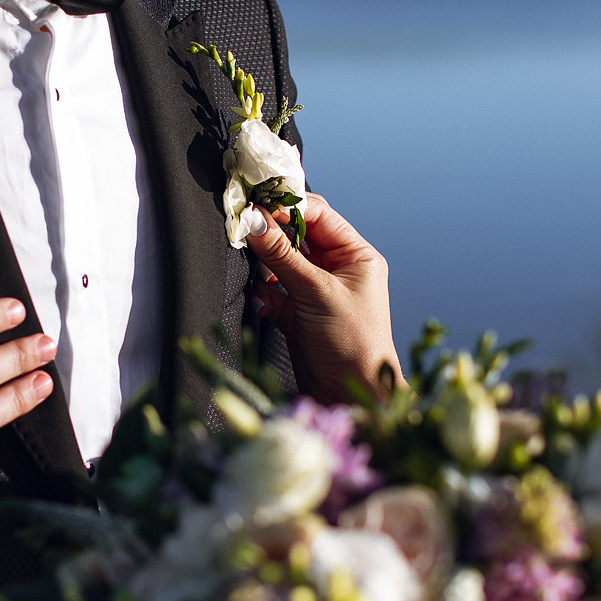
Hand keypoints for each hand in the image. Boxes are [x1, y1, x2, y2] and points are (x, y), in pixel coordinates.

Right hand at [246, 193, 400, 402]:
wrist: (350, 396)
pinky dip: (262, 294)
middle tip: (245, 228)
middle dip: (271, 234)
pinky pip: (272, 291)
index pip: (318, 216)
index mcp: (355, 256)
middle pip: (297, 237)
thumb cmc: (353, 344)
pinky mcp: (297, 314)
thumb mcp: (317, 292)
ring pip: (280, 263)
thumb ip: (283, 255)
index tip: (257, 204)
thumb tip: (255, 221)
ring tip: (251, 266)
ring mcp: (315, 292)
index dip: (287, 207)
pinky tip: (261, 301)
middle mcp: (337, 270)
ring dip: (264, 265)